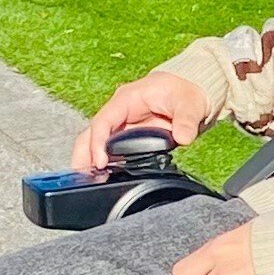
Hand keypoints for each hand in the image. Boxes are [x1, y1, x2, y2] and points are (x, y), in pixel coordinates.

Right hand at [73, 69, 209, 173]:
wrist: (191, 92)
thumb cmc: (186, 92)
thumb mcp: (190, 103)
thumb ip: (186, 120)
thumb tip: (183, 137)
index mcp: (127, 99)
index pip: (103, 120)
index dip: (98, 142)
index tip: (100, 162)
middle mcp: (119, 112)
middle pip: (90, 133)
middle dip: (83, 155)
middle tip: (82, 178)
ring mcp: (122, 125)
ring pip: (95, 143)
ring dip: (89, 161)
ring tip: (88, 182)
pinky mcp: (128, 137)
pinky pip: (110, 150)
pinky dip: (105, 164)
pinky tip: (104, 178)